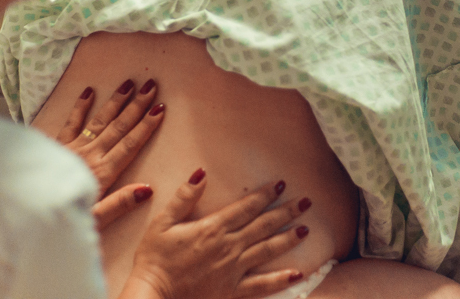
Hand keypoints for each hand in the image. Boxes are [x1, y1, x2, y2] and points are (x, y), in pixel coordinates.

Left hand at [56, 80, 165, 229]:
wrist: (22, 210)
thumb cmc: (58, 220)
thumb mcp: (93, 221)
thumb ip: (119, 204)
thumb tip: (147, 189)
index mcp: (102, 174)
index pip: (129, 145)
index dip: (146, 127)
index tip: (160, 109)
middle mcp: (89, 156)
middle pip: (118, 127)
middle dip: (136, 106)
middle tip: (150, 87)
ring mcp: (73, 148)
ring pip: (99, 121)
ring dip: (115, 102)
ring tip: (129, 84)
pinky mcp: (57, 146)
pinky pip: (71, 123)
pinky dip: (80, 107)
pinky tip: (89, 91)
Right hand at [122, 170, 311, 298]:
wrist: (153, 295)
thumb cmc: (154, 259)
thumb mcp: (163, 222)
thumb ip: (184, 197)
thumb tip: (201, 173)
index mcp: (213, 229)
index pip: (247, 207)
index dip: (266, 195)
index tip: (281, 184)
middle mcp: (229, 247)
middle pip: (264, 226)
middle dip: (287, 212)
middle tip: (307, 201)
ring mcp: (233, 271)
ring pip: (268, 251)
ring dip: (288, 239)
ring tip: (306, 229)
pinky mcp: (233, 292)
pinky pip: (263, 286)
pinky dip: (282, 279)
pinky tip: (298, 273)